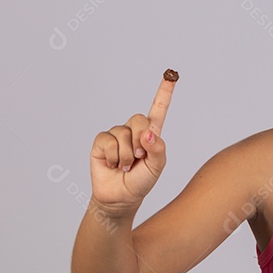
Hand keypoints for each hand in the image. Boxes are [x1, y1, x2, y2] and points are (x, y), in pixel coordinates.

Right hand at [89, 73, 175, 215]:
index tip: (171, 74)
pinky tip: (113, 164)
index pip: (158, 110)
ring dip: (126, 155)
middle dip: (141, 141)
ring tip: (125, 166)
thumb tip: (148, 134)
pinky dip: (113, 156)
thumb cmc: (142, 182)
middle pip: (139, 119)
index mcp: (151, 134)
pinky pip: (108, 141)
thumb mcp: (157, 167)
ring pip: (124, 134)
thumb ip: (158, 149)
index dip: (164, 92)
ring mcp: (117, 135)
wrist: (121, 198)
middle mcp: (133, 130)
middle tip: (139, 157)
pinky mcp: (101, 141)